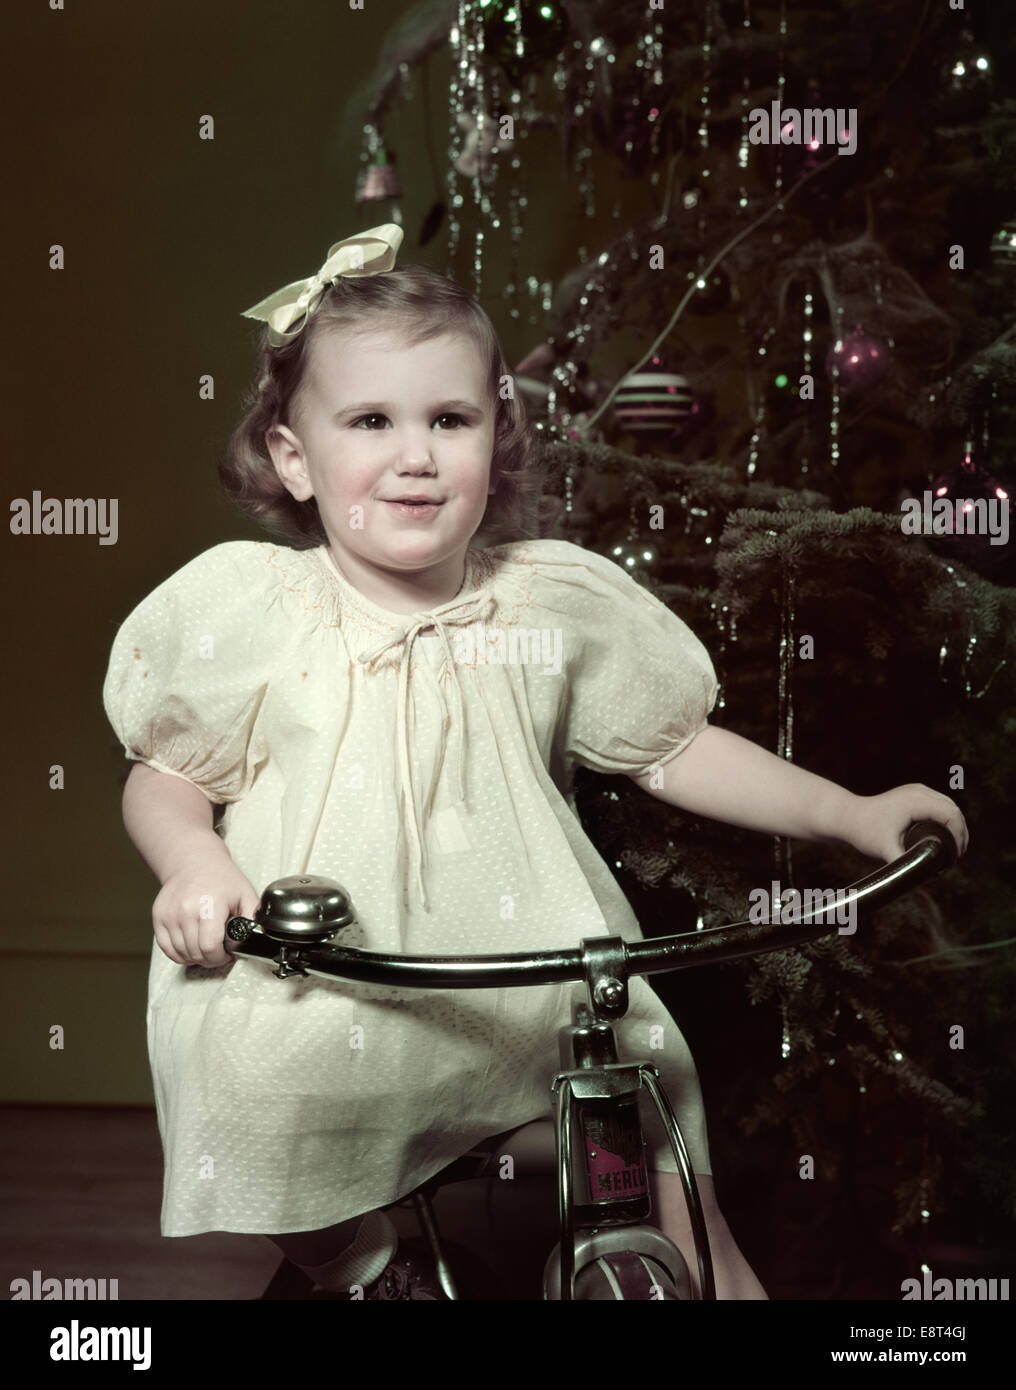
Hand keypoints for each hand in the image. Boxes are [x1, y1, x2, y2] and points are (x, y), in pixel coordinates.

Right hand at [152, 850, 260, 966]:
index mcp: (209, 906)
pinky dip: (179, 954)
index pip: (210, 947)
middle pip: (195, 953)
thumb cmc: (221, 877)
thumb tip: (253, 939)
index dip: (220, 957)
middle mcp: (185, 911)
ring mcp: (169, 915)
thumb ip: (252, 918)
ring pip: (180, 954)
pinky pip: (166, 948)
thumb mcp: (245, 894)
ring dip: (195, 957)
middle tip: (219, 953)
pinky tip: (191, 947)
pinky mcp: (158, 917)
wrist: (194, 860)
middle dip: (210, 959)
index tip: (227, 954)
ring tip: (206, 948)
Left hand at [841, 784, 967, 863]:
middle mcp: (918, 791)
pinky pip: (938, 804)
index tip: (956, 855)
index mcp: (915, 801)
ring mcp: (916, 790)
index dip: (959, 835)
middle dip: (960, 832)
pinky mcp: (914, 794)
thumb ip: (906, 864)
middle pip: (953, 808)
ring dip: (955, 825)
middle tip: (958, 856)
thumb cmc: (864, 830)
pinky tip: (947, 835)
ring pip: (948, 805)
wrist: (847, 815)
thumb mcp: (886, 850)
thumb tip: (926, 877)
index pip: (950, 814)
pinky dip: (946, 818)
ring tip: (956, 849)